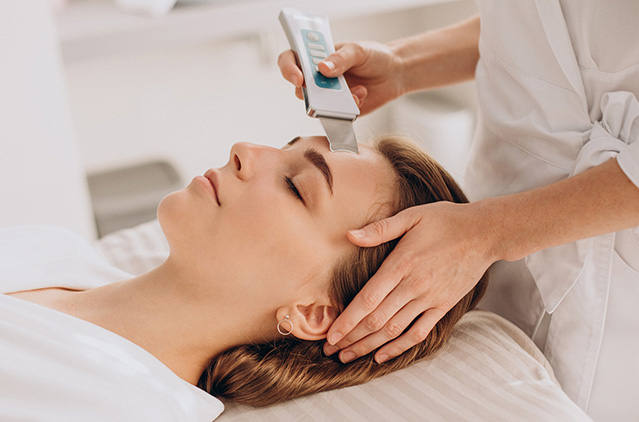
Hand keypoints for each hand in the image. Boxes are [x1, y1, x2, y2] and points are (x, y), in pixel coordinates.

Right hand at [277, 41, 404, 114]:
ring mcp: (327, 96)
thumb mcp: (358, 50)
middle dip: (314, 92)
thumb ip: (340, 58)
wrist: (395, 74)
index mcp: (316, 57)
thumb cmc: (375, 56)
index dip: (288, 69)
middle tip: (331, 89)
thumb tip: (322, 68)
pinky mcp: (339, 111)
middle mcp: (317, 78)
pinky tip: (362, 94)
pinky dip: (349, 108)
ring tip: (356, 91)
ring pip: (318, 106)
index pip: (290, 60)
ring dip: (334, 101)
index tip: (299, 78)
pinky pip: (336, 116)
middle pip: (300, 89)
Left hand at [324, 201, 495, 362]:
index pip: (368, 299)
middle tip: (329, 351)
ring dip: (369, 346)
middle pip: (376, 320)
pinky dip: (399, 347)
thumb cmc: (446, 220)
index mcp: (401, 264)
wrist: (486, 233)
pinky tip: (382, 356)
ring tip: (348, 357)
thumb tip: (349, 235)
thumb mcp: (412, 216)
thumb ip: (379, 229)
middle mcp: (414, 286)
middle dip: (351, 338)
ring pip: (394, 330)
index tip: (330, 335)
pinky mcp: (443, 306)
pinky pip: (419, 333)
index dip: (347, 320)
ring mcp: (429, 299)